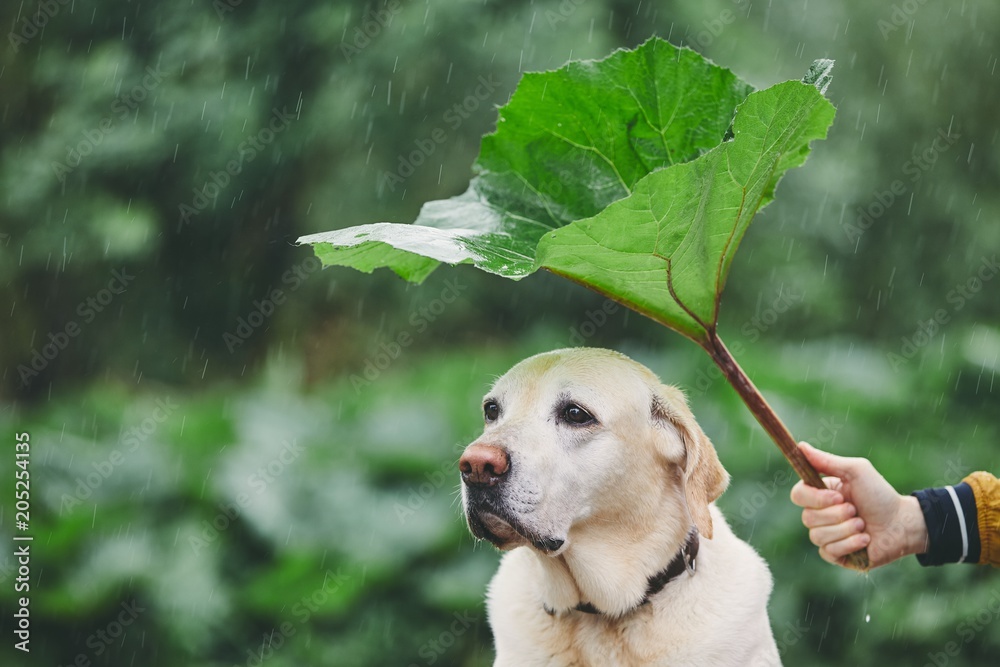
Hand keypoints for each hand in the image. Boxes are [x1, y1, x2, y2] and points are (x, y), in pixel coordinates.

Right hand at [789, 442, 928, 568]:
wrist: (903, 524)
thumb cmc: (880, 495)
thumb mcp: (855, 471)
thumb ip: (826, 461)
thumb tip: (800, 446)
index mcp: (820, 494)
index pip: (798, 495)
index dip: (814, 498)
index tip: (838, 496)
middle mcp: (819, 515)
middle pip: (807, 517)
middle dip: (836, 515)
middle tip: (856, 511)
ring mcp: (827, 536)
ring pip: (817, 536)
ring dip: (845, 530)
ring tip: (863, 526)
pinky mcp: (836, 554)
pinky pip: (828, 551)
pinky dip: (850, 544)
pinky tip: (865, 540)